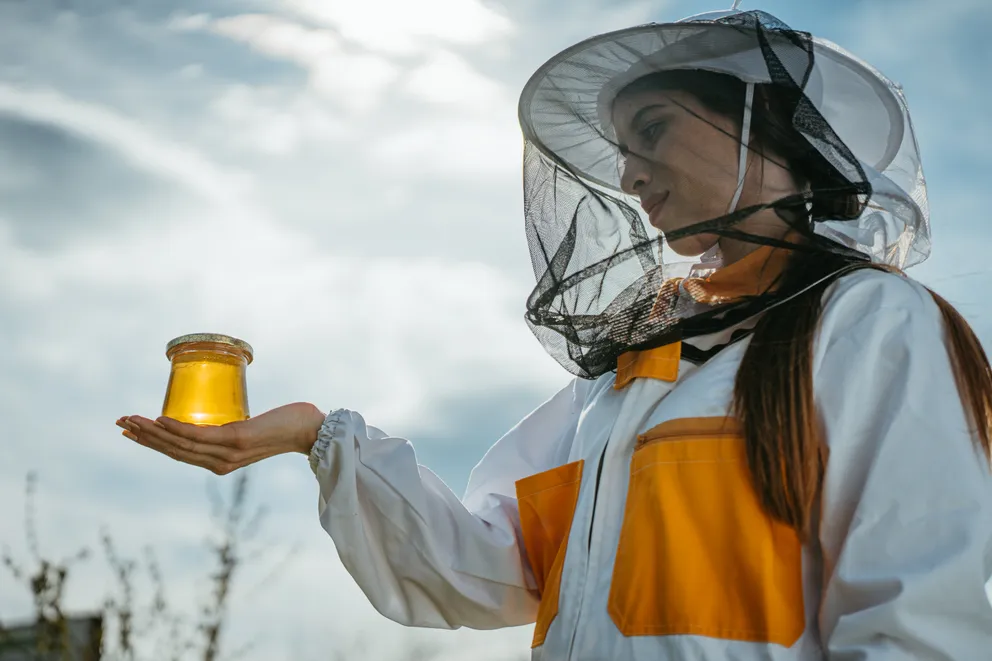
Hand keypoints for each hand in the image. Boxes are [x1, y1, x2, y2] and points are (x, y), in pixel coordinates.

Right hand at [116, 402, 325, 474]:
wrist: (311, 430)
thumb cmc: (282, 426)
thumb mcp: (248, 431)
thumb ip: (230, 431)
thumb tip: (217, 420)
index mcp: (220, 463)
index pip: (178, 454)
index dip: (152, 444)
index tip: (130, 431)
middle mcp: (220, 463)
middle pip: (172, 451)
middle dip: (143, 437)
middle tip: (119, 423)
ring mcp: (227, 453)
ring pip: (180, 444)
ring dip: (152, 431)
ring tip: (131, 420)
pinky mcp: (236, 439)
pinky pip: (199, 435)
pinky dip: (176, 428)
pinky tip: (160, 419)